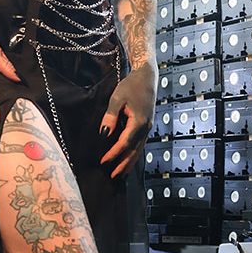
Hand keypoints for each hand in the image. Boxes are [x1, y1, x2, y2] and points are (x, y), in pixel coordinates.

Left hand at [99, 63, 156, 177]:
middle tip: (113, 176)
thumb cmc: (132, 85)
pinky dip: (134, 153)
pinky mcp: (147, 125)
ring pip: (139, 149)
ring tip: (121, 173)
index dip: (114, 153)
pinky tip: (128, 159)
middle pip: (134, 150)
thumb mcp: (117, 99)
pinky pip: (140, 143)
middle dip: (124, 164)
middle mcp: (146, 127)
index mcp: (139, 122)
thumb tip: (104, 134)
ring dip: (130, 162)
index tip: (103, 161)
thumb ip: (110, 117)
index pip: (124, 143)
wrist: (147, 76)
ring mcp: (148, 127)